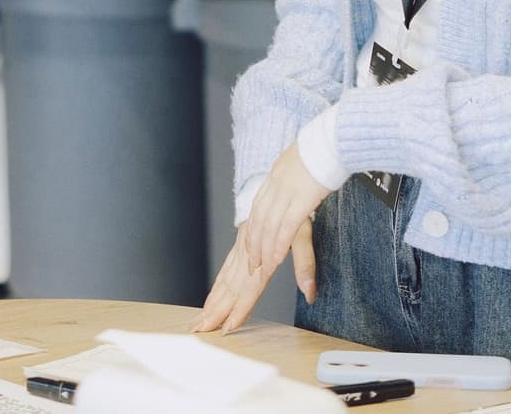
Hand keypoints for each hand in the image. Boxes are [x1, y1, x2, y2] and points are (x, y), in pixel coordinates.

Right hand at [194, 217, 315, 333]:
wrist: (281, 181)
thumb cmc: (294, 207)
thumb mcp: (304, 233)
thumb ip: (304, 264)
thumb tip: (310, 294)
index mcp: (263, 252)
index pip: (250, 287)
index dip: (239, 308)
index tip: (228, 326)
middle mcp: (248, 251)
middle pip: (231, 287)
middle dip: (216, 310)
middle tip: (202, 329)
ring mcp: (242, 247)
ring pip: (224, 279)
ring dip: (212, 300)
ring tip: (201, 319)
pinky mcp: (240, 243)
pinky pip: (226, 268)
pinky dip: (217, 285)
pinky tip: (212, 296)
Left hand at [241, 143, 333, 277]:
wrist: (334, 136)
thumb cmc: (326, 146)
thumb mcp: (304, 158)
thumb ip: (299, 171)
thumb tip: (301, 177)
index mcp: (277, 173)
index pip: (258, 204)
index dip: (253, 225)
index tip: (250, 241)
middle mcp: (277, 183)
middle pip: (259, 218)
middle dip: (253, 243)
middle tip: (251, 262)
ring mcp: (287, 190)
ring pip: (269, 226)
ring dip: (264, 249)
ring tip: (262, 268)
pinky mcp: (302, 198)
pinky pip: (286, 227)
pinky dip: (279, 245)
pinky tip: (276, 258)